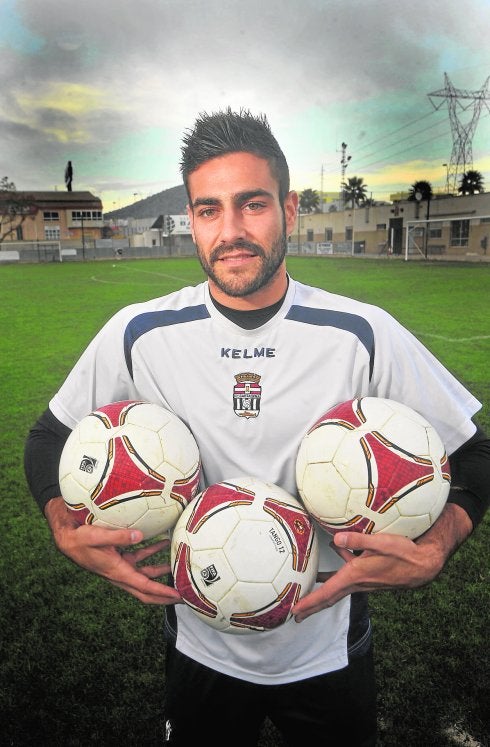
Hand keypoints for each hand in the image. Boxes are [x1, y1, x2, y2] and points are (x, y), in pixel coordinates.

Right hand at [45, 496, 181, 604]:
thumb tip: (140, 535)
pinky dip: (152, 552)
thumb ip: (118, 536)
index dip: (163, 592)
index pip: (145, 587)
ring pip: (146, 573)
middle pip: (148, 590)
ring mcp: (120, 566)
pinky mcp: (119, 557)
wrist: (67, 538)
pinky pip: (140, 558)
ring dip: (162, 571)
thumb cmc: (80, 538)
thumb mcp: (97, 536)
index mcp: (118, 572)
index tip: (179, 596)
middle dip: (166, 594)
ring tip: (180, 566)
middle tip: (185, 595)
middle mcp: (121, 573)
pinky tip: (163, 542)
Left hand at [293, 503, 471, 621]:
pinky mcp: (369, 576)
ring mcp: (364, 581)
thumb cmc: (404, 553)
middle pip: (329, 596)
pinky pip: (348, 577)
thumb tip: (336, 539)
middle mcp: (358, 582)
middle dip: (312, 606)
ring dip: (323, 590)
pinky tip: (336, 552)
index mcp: (356, 576)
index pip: (327, 593)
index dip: (310, 602)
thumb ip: (358, 540)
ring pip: (338, 587)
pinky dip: (338, 572)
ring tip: (309, 588)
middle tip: (296, 614)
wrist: (423, 564)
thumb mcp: (381, 542)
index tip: (295, 611)